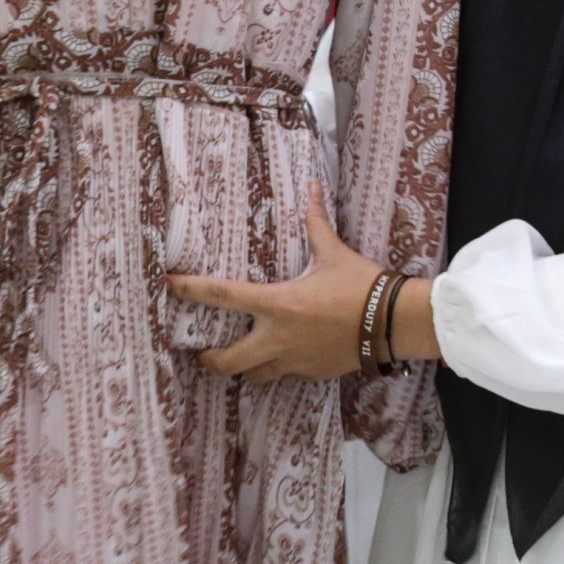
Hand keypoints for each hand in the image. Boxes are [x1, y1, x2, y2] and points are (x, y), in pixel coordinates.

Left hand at [170, 195, 396, 383]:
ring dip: (245, 368)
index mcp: (277, 304)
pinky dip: (278, 369)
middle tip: (203, 353)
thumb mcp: (333, 253)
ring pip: (254, 375)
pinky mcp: (311, 374)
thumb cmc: (361, 285)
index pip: (223, 296)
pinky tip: (283, 358)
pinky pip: (285, 376)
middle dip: (210, 360)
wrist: (393, 323)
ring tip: (242, 359)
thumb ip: (316, 223)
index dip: (191, 290)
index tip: (171, 285)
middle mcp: (278, 338)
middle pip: (228, 361)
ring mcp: (293, 361)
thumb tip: (313, 187)